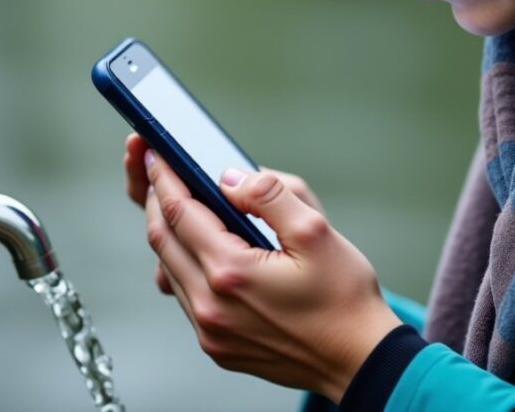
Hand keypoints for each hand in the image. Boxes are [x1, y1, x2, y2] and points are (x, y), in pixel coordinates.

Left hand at [122, 135, 401, 401]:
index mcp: (230, 272)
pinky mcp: (218, 346)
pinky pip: (186, 297)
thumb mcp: (316, 232)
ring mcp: (211, 332)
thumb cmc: (344, 299)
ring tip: (179, 207)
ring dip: (169, 235)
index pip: (179, 213)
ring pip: (170, 270)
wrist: (359, 358)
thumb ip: (269, 195)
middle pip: (163, 241)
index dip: (164, 179)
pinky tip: (200, 251)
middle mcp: (210, 306)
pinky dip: (183, 265)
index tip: (156, 156)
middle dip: (158, 202)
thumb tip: (229, 177)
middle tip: (160, 175)